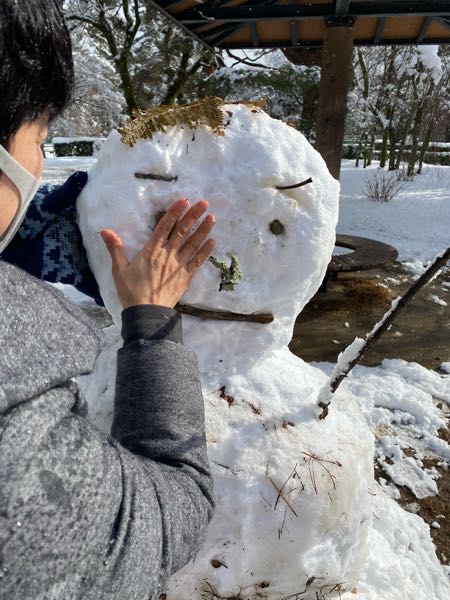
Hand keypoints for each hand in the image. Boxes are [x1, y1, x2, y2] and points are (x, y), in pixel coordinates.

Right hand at [100, 198, 215, 308]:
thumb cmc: (131, 292)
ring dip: (203, 230)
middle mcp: (167, 255)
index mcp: (151, 251)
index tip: (184, 201)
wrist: (146, 313)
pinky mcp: (185, 277)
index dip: (174, 212)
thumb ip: (115, 248)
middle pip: (182, 231)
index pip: (164, 226)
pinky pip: (198, 261)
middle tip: (204, 203)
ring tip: (212, 218)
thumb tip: (104, 230)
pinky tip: (212, 241)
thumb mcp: (119, 269)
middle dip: (193, 216)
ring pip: (193, 244)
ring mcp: (178, 266)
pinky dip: (205, 251)